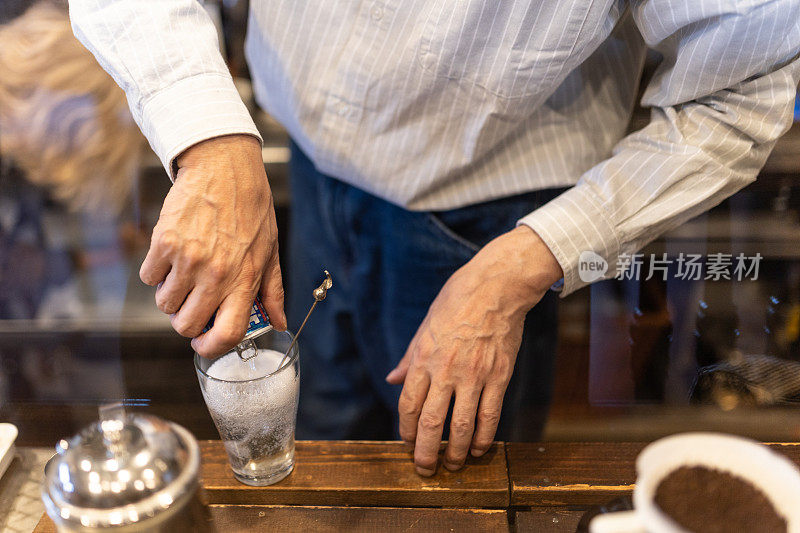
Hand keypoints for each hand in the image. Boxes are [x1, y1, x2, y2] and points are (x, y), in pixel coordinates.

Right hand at [140, 134, 286, 356]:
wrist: (224, 167)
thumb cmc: (251, 209)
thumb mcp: (270, 251)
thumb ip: (272, 291)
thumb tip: (279, 322)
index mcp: (245, 280)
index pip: (228, 333)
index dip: (212, 347)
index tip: (204, 344)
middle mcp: (216, 275)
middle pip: (186, 325)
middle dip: (186, 321)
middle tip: (191, 304)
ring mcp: (188, 260)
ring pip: (164, 304)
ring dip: (170, 295)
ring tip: (183, 275)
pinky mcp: (164, 243)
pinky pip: (148, 277)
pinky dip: (155, 272)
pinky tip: (171, 256)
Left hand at [386, 226, 561, 475]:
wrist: (497, 287)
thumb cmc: (458, 300)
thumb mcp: (426, 326)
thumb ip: (410, 357)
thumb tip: (393, 379)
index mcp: (424, 358)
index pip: (408, 404)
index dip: (404, 430)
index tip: (405, 443)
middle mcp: (447, 370)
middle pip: (430, 422)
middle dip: (424, 452)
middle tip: (423, 469)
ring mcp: (475, 375)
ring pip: (460, 425)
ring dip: (454, 452)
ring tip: (451, 466)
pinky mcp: (499, 376)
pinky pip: (490, 415)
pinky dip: (483, 437)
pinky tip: (477, 449)